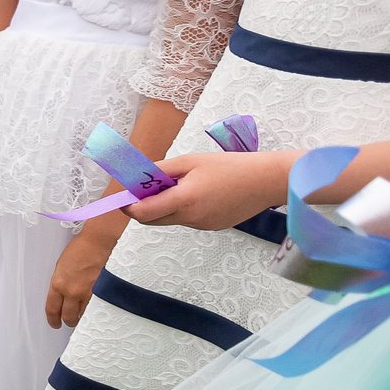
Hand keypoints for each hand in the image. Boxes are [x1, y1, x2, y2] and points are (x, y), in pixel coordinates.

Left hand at [45, 219, 123, 327]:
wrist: (100, 242)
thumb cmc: (82, 249)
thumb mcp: (61, 267)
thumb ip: (60, 284)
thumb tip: (61, 296)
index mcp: (59, 284)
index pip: (52, 309)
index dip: (53, 320)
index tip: (54, 323)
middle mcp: (73, 292)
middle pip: (68, 316)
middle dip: (68, 320)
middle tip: (69, 321)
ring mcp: (89, 294)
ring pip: (84, 315)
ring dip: (82, 316)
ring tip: (83, 313)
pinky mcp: (103, 294)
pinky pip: (97, 309)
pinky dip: (95, 310)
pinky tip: (94, 308)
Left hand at [126, 148, 292, 231]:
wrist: (266, 181)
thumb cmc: (230, 166)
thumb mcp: (191, 161)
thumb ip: (161, 170)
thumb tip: (138, 177)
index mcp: (184, 200)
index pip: (143, 213)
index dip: (129, 206)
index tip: (123, 198)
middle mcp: (191, 218)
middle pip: (152, 220)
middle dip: (143, 207)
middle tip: (144, 189)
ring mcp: (202, 225)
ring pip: (171, 219)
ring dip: (165, 206)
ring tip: (180, 185)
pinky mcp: (212, 227)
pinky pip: (188, 220)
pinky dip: (183, 209)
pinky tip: (199, 192)